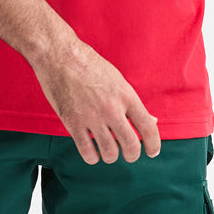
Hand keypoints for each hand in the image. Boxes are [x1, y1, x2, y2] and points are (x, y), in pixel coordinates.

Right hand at [33, 40, 161, 165]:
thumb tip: (151, 120)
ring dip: (111, 157)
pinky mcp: (72, 123)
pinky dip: (92, 157)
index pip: (148, 127)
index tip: (152, 152)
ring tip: (108, 152)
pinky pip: (87, 151)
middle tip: (129, 155)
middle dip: (132, 155)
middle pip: (131, 145)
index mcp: (126, 96)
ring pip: (110, 152)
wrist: (60, 56)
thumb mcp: (118, 81)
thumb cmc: (90, 66)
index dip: (153, 145)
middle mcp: (111, 109)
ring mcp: (92, 117)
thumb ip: (132, 104)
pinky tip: (93, 153)